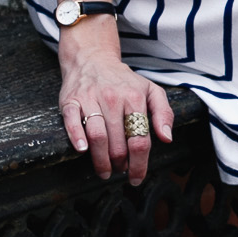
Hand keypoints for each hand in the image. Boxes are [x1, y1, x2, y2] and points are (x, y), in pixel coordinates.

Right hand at [59, 40, 173, 184]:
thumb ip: (163, 113)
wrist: (93, 59)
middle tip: (119, 171)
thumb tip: (166, 138)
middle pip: (117, 142)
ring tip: (105, 171)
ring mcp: (90, 98)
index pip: (140, 138)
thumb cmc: (124, 81)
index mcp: (134, 97)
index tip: (136, 178)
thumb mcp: (151, 90)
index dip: (139, 163)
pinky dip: (76, 137)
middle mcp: (113, 98)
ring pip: (97, 136)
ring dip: (101, 160)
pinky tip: (82, 150)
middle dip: (120, 164)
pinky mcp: (71, 100)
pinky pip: (72, 121)